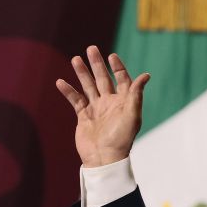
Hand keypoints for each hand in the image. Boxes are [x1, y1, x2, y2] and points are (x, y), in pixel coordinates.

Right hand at [56, 46, 149, 167]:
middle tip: (91, 48)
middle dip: (97, 64)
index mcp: (123, 101)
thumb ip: (136, 94)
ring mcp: (96, 109)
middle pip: (103, 79)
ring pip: (88, 86)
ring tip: (75, 58)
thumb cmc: (121, 138)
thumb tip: (146, 75)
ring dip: (82, 73)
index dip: (117, 67)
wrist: (104, 157)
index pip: (121, 79)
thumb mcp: (132, 115)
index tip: (112, 56)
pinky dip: (68, 91)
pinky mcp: (83, 116)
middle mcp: (110, 103)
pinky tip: (60, 82)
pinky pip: (75, 100)